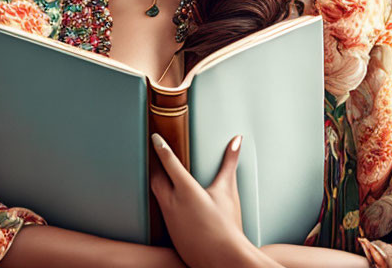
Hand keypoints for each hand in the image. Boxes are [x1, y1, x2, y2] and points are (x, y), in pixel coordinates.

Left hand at [150, 133, 251, 267]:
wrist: (222, 259)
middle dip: (155, 166)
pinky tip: (169, 203)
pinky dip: (163, 202)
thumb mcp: (228, 190)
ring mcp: (169, 219)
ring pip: (156, 195)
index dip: (161, 147)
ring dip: (158, 184)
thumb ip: (229, 162)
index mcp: (186, 190)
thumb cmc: (228, 225)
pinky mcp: (169, 232)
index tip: (154, 137)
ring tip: (161, 175)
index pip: (169, 162)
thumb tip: (236, 140)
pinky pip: (161, 212)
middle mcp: (173, 203)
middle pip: (155, 178)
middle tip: (155, 155)